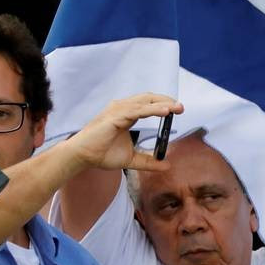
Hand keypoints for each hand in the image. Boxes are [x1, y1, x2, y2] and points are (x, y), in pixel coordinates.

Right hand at [61, 93, 182, 172]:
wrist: (84, 157)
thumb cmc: (102, 154)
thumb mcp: (132, 159)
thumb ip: (148, 161)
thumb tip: (167, 165)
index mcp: (126, 114)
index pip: (148, 103)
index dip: (162, 104)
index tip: (177, 110)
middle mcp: (122, 108)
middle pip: (148, 99)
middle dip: (166, 101)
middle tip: (181, 108)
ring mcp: (117, 111)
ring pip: (144, 103)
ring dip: (162, 104)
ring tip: (177, 108)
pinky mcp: (114, 117)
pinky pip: (137, 111)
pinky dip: (152, 110)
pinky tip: (165, 112)